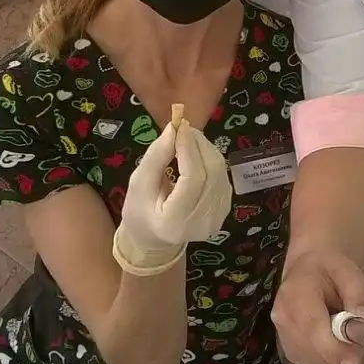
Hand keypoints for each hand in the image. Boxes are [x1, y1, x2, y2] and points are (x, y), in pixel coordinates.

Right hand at [112, 120, 232, 275]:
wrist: (154, 238)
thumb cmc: (140, 211)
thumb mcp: (139, 183)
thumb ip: (156, 156)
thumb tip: (174, 128)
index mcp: (175, 222)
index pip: (192, 179)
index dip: (189, 148)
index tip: (180, 125)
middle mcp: (202, 222)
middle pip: (211, 172)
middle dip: (199, 144)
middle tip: (183, 128)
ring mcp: (217, 218)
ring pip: (220, 172)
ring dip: (206, 149)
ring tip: (187, 139)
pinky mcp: (224, 210)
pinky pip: (222, 177)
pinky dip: (210, 160)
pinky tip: (196, 155)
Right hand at [271, 249, 363, 363]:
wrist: (304, 268)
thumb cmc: (329, 269)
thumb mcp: (350, 272)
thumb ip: (359, 296)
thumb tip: (363, 324)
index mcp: (297, 293)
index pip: (313, 328)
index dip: (334, 350)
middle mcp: (284, 317)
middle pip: (313, 351)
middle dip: (341, 354)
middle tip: (359, 339)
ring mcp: (281, 334)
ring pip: (313, 363)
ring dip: (335, 359)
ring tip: (345, 335)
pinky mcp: (287, 347)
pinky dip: (327, 362)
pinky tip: (334, 343)